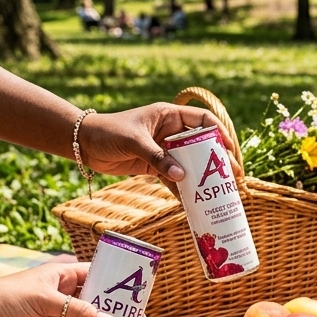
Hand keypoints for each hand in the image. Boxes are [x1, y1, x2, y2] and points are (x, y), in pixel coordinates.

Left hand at [77, 104, 233, 186]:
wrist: (84, 144)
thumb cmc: (108, 132)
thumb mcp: (134, 142)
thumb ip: (158, 158)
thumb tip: (181, 177)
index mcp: (168, 115)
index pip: (202, 120)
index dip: (218, 132)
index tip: (229, 149)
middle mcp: (170, 132)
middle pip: (200, 144)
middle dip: (216, 160)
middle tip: (232, 176)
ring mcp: (163, 150)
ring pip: (189, 163)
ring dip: (203, 177)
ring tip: (220, 191)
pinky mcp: (154, 166)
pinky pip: (173, 178)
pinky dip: (182, 189)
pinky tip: (194, 201)